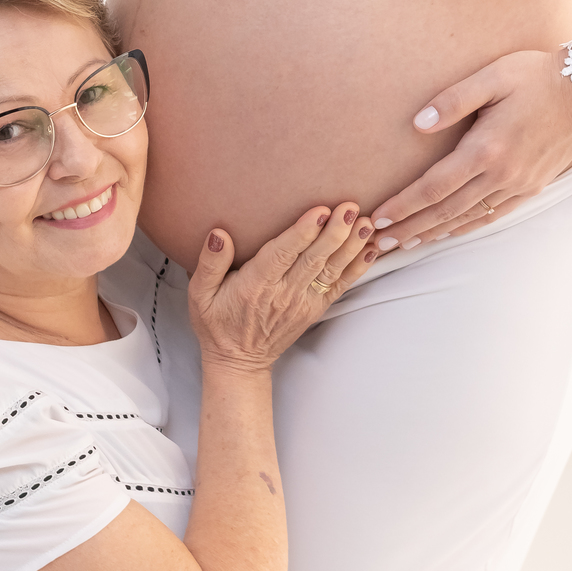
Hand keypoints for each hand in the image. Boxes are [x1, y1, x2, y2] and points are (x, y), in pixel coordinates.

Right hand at [188, 202, 375, 371]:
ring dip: (351, 246)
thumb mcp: (200, 294)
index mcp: (256, 285)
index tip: (320, 211)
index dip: (303, 233)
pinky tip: (371, 249)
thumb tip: (219, 235)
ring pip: (331, 271)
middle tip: (350, 208)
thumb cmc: (218, 323)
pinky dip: (357, 268)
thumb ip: (209, 263)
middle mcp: (284, 293)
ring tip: (366, 223)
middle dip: (334, 232)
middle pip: (314, 259)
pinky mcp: (315, 308)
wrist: (239, 362)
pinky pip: (340, 286)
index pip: (283, 255)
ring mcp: (303, 302)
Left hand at [369, 49, 571, 250]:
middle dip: (411, 228)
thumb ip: (453, 99)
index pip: (434, 187)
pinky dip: (467, 227)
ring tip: (408, 243)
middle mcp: (502, 174)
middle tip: (381, 243)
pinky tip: (450, 231)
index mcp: (486, 148)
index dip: (404, 206)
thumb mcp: (493, 76)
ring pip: (468, 218)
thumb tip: (418, 124)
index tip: (379, 219)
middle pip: (446, 211)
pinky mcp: (533, 186)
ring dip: (435, 233)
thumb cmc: (537, 76)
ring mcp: (519, 184)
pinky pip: (493, 215)